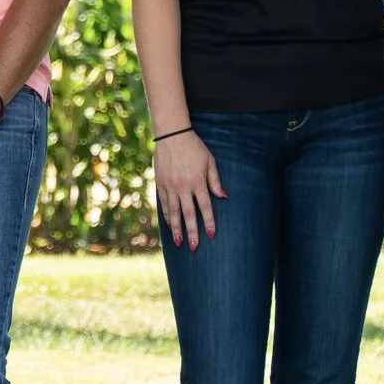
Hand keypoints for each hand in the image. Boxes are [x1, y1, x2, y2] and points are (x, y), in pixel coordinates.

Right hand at [153, 131, 224, 248]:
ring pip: (174, 212)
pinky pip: (164, 203)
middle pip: (189, 214)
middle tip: (194, 248)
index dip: (209, 222)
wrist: (172, 134)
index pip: (205, 207)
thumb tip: (223, 197)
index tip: (211, 235)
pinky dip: (167, 216)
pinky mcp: (161, 183)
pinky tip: (170, 225)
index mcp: (197, 181)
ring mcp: (170, 186)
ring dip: (177, 229)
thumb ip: (215, 180)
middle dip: (192, 232)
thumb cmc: (194, 147)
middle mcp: (183, 186)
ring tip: (179, 243)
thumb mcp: (209, 161)